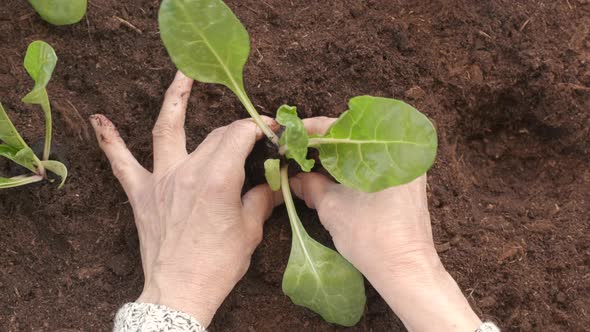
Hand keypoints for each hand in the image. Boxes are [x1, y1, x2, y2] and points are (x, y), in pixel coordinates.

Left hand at [90, 72, 279, 326]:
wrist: (180, 292)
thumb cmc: (218, 265)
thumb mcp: (250, 230)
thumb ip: (262, 198)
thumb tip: (275, 181)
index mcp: (218, 179)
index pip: (240, 135)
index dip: (260, 127)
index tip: (272, 131)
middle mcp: (187, 171)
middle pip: (216, 133)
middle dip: (238, 128)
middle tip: (254, 132)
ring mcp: (161, 179)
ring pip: (165, 129)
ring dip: (174, 99)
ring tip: (183, 75)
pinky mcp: (141, 194)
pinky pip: (121, 163)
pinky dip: (109, 141)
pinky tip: (98, 119)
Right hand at [290, 117, 481, 331]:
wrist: (405, 269)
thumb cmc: (371, 237)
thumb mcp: (331, 206)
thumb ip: (310, 184)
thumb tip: (294, 176)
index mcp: (382, 148)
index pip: (337, 127)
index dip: (308, 131)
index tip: (288, 136)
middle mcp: (400, 149)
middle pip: (351, 135)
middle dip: (321, 143)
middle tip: (296, 151)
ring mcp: (406, 165)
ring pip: (362, 150)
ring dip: (336, 155)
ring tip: (309, 164)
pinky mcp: (407, 181)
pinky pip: (373, 163)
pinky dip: (352, 167)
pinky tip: (331, 176)